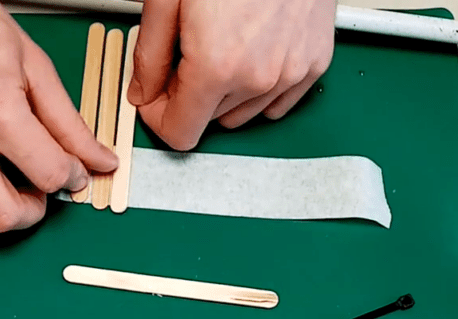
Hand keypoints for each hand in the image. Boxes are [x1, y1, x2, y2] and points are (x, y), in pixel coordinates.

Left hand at [127, 0, 336, 150]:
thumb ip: (150, 54)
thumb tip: (142, 91)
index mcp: (216, 66)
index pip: (180, 133)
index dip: (159, 116)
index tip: (156, 95)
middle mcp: (257, 77)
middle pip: (209, 121)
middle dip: (190, 96)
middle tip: (187, 55)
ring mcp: (291, 72)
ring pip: (242, 113)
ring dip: (225, 92)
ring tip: (222, 46)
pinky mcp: (315, 62)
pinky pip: (277, 102)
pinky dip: (259, 88)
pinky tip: (249, 55)